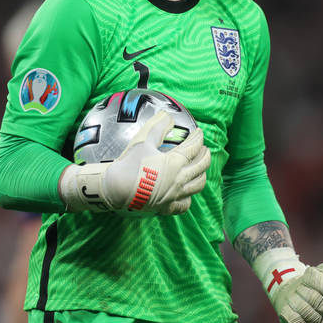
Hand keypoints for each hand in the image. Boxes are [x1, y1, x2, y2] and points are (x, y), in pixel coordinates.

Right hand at [60, 111, 209, 214]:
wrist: (116, 189)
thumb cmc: (129, 163)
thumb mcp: (143, 142)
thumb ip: (158, 128)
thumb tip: (168, 116)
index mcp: (175, 162)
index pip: (194, 147)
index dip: (198, 138)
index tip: (199, 132)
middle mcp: (179, 179)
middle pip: (202, 166)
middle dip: (205, 155)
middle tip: (203, 148)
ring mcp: (175, 195)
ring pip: (198, 185)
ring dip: (201, 174)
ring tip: (199, 169)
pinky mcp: (167, 206)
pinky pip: (184, 205)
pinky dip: (188, 198)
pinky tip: (186, 193)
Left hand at [273, 261, 322, 322]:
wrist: (293, 299)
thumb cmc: (308, 285)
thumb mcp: (319, 274)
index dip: (316, 279)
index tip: (308, 274)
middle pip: (315, 299)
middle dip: (303, 289)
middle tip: (297, 287)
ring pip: (305, 311)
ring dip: (294, 299)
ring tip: (291, 296)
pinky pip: (298, 322)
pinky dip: (291, 313)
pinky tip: (289, 307)